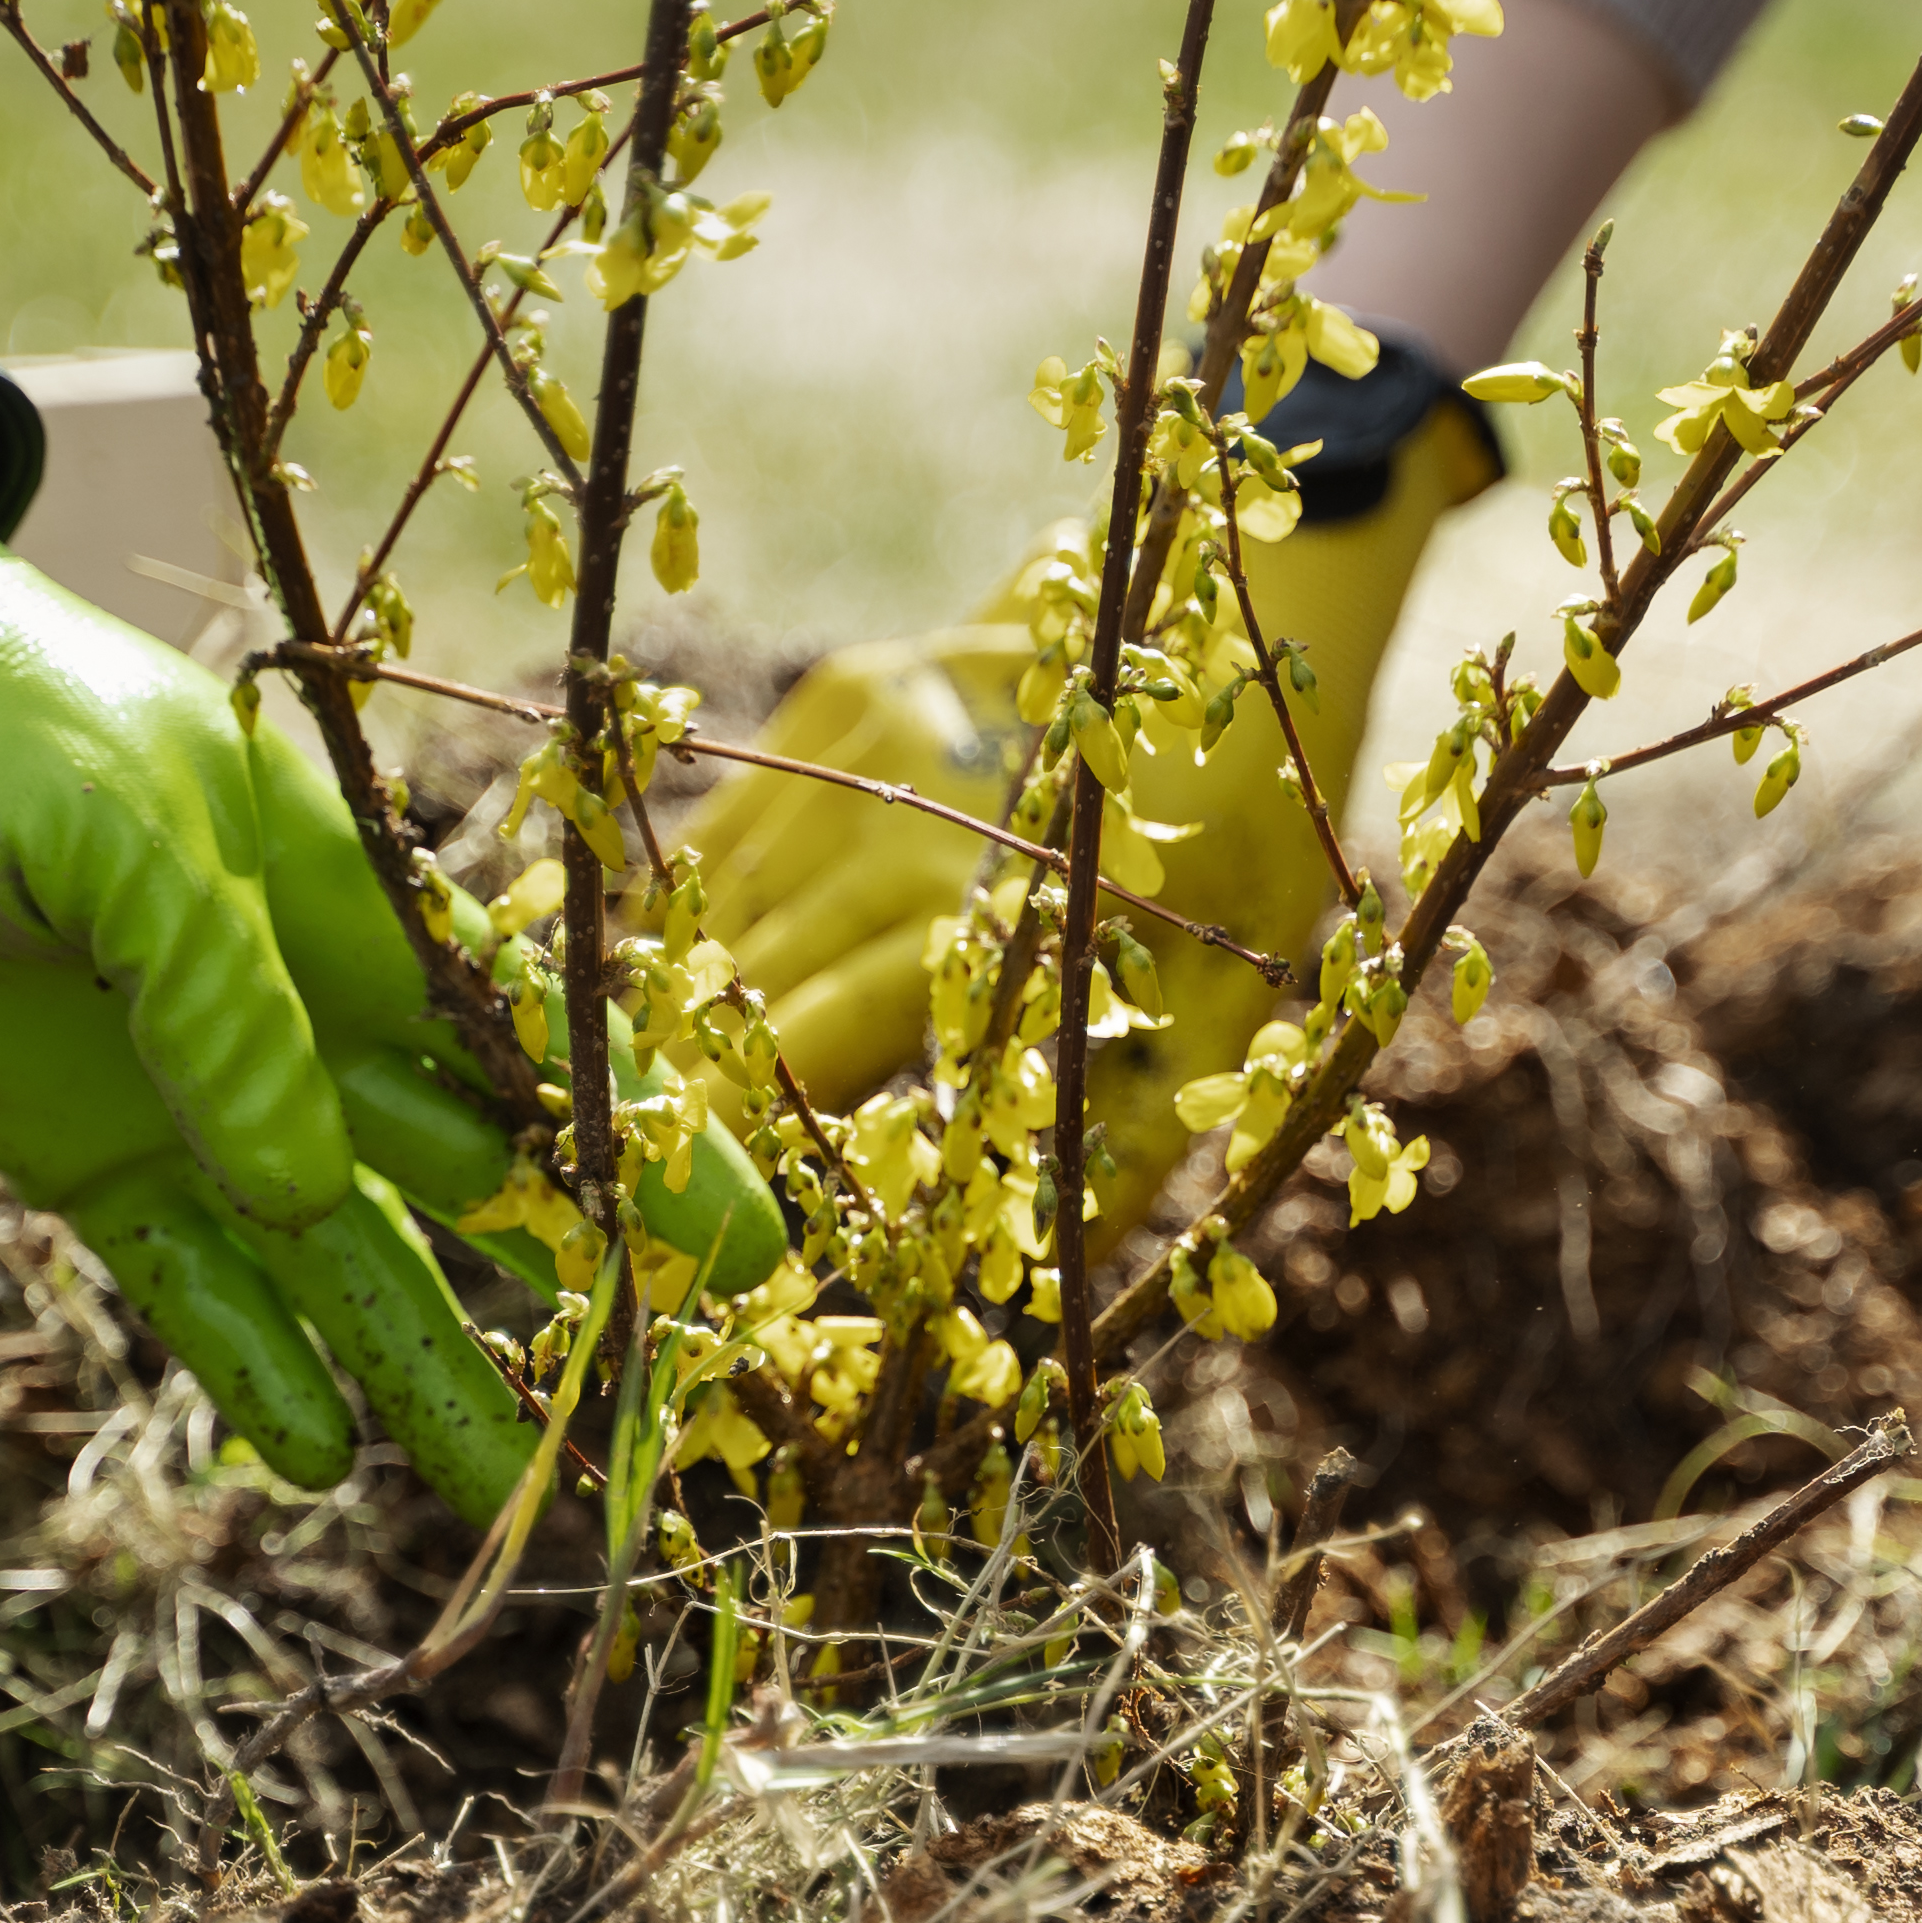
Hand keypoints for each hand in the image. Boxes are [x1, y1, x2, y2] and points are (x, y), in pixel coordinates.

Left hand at [0, 369, 770, 1510]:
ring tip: (510, 1505)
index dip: (641, 1142)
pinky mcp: (90, 1158)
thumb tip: (306, 1189)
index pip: (531, 1039)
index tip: (740, 1249)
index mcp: (346, 903)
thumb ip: (212, 994)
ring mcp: (201, 1097)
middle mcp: (302, 1016)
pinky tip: (315, 1459)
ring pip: (347, 1261)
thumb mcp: (98, 824)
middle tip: (671, 1404)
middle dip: (579, 1280)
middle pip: (477, 1171)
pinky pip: (195, 1288)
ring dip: (427, 1375)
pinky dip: (257, 1370)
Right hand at [684, 367, 1495, 1215]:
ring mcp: (856, 741)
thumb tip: (1034, 1303)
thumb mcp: (1230, 1015)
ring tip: (661, 1080)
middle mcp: (894, 826)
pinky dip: (702, 898)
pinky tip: (685, 965)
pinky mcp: (844, 684)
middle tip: (661, 1174)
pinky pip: (734, 816)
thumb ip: (1128, 1155)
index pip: (804, 1051)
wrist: (1260, 620)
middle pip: (740, 983)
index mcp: (977, 919)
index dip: (748, 1142)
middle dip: (697, 1083)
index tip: (713, 1222)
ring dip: (684, 993)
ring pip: (716, 899)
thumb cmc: (1257, 840)